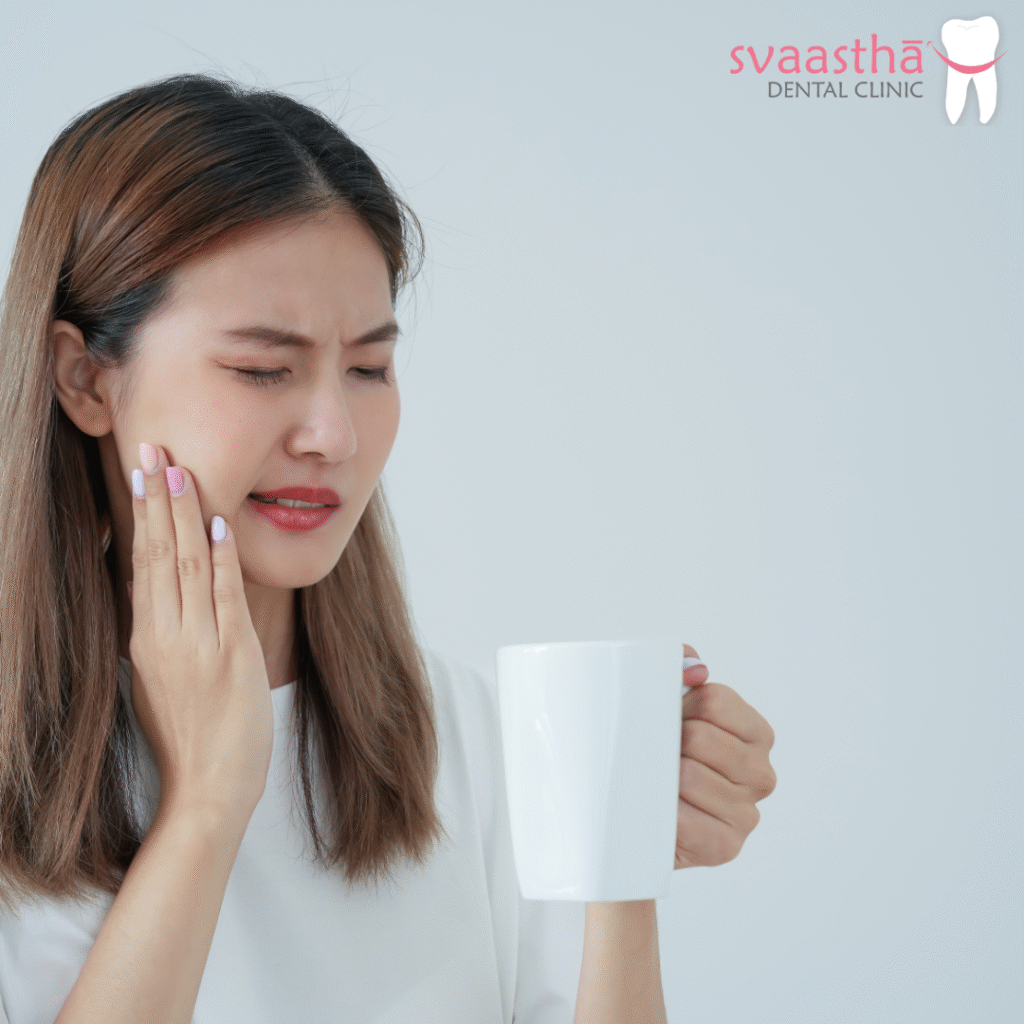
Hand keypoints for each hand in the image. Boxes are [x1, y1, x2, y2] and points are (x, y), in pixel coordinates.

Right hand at [128, 442, 273, 826]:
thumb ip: (161, 633)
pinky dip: (221, 555)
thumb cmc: (190, 735)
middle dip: (156, 495)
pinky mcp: (232, 652)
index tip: (141, 473)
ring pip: (186, 563)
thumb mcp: (159, 680)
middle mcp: (165, 634)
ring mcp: (198, 642)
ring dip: (184, 512)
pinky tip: (217, 521)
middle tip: (152, 447)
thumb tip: (161, 590)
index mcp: (146, 639)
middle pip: (158, 551)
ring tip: (178, 467)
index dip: (143, 514)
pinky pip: (223, 593)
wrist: (209, 787)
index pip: (142, 561)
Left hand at [674, 644, 775, 868]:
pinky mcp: (726, 846)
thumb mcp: (668, 705)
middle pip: (701, 737)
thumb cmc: (657, 755)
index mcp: (755, 733)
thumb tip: (693, 668)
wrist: (635, 820)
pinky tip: (659, 811)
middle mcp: (761, 774)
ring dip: (660, 777)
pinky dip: (664, 813)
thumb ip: (679, 668)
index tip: (668, 718)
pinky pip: (686, 819)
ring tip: (654, 782)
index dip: (680, 705)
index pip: (714, 701)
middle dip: (666, 742)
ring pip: (689, 776)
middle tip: (655, 754)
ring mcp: (747, 813)